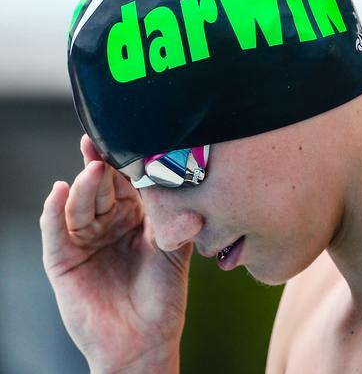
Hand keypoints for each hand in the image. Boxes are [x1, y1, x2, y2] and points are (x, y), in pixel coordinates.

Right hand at [40, 135, 191, 371]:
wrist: (145, 340)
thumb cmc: (164, 297)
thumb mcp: (176, 251)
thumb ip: (179, 218)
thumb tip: (191, 182)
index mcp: (136, 217)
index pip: (127, 182)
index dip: (125, 161)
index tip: (125, 136)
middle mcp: (109, 223)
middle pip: (101, 187)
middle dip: (101, 165)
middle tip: (102, 145)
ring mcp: (84, 239)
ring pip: (80, 204)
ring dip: (84, 186)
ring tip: (93, 170)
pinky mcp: (63, 259)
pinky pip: (55, 231)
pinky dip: (54, 211)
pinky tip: (58, 192)